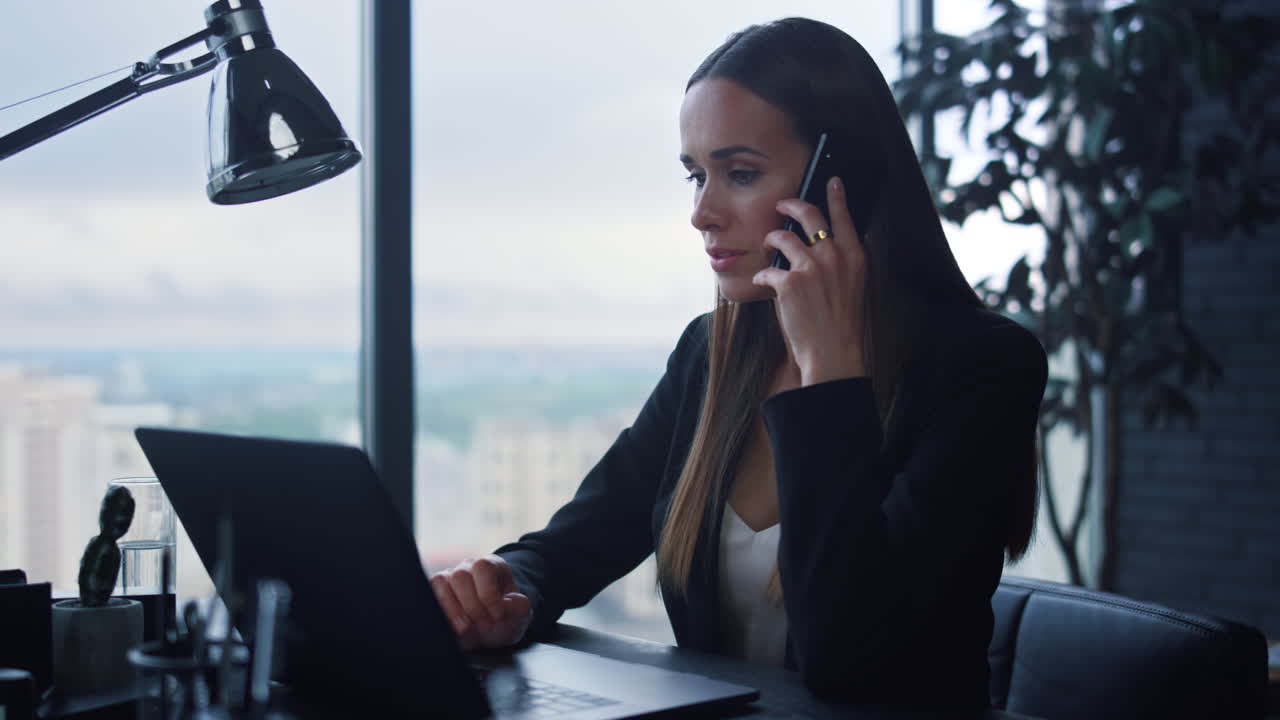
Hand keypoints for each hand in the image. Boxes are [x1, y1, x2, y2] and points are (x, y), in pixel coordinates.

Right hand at [429, 554, 532, 649]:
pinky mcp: (434, 594)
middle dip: (473, 606)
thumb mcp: (519, 614)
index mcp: (490, 565)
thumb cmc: (504, 618)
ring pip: (440, 583)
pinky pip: (428, 596)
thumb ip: (519, 607)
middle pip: (460, 576)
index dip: (489, 593)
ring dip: (453, 610)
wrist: (488, 631)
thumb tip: (507, 603)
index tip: (498, 615)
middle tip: (485, 626)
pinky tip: (453, 629)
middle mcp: (466, 567)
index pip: (483, 568)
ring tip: (467, 630)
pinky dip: (441, 614)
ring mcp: (447, 579)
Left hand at [752, 176, 867, 385]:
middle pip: (808, 215)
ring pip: (781, 238)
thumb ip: (839, 263)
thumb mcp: (852, 287)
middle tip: (781, 205)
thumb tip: (819, 246)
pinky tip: (762, 286)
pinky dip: (761, 278)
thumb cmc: (841, 325)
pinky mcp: (789, 283)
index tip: (831, 180)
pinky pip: (767, 271)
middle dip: (791, 205)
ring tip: (766, 247)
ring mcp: (811, 267)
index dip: (836, 195)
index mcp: (854, 257)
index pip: (844, 216)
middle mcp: (834, 256)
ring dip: (770, 241)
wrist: (833, 352)